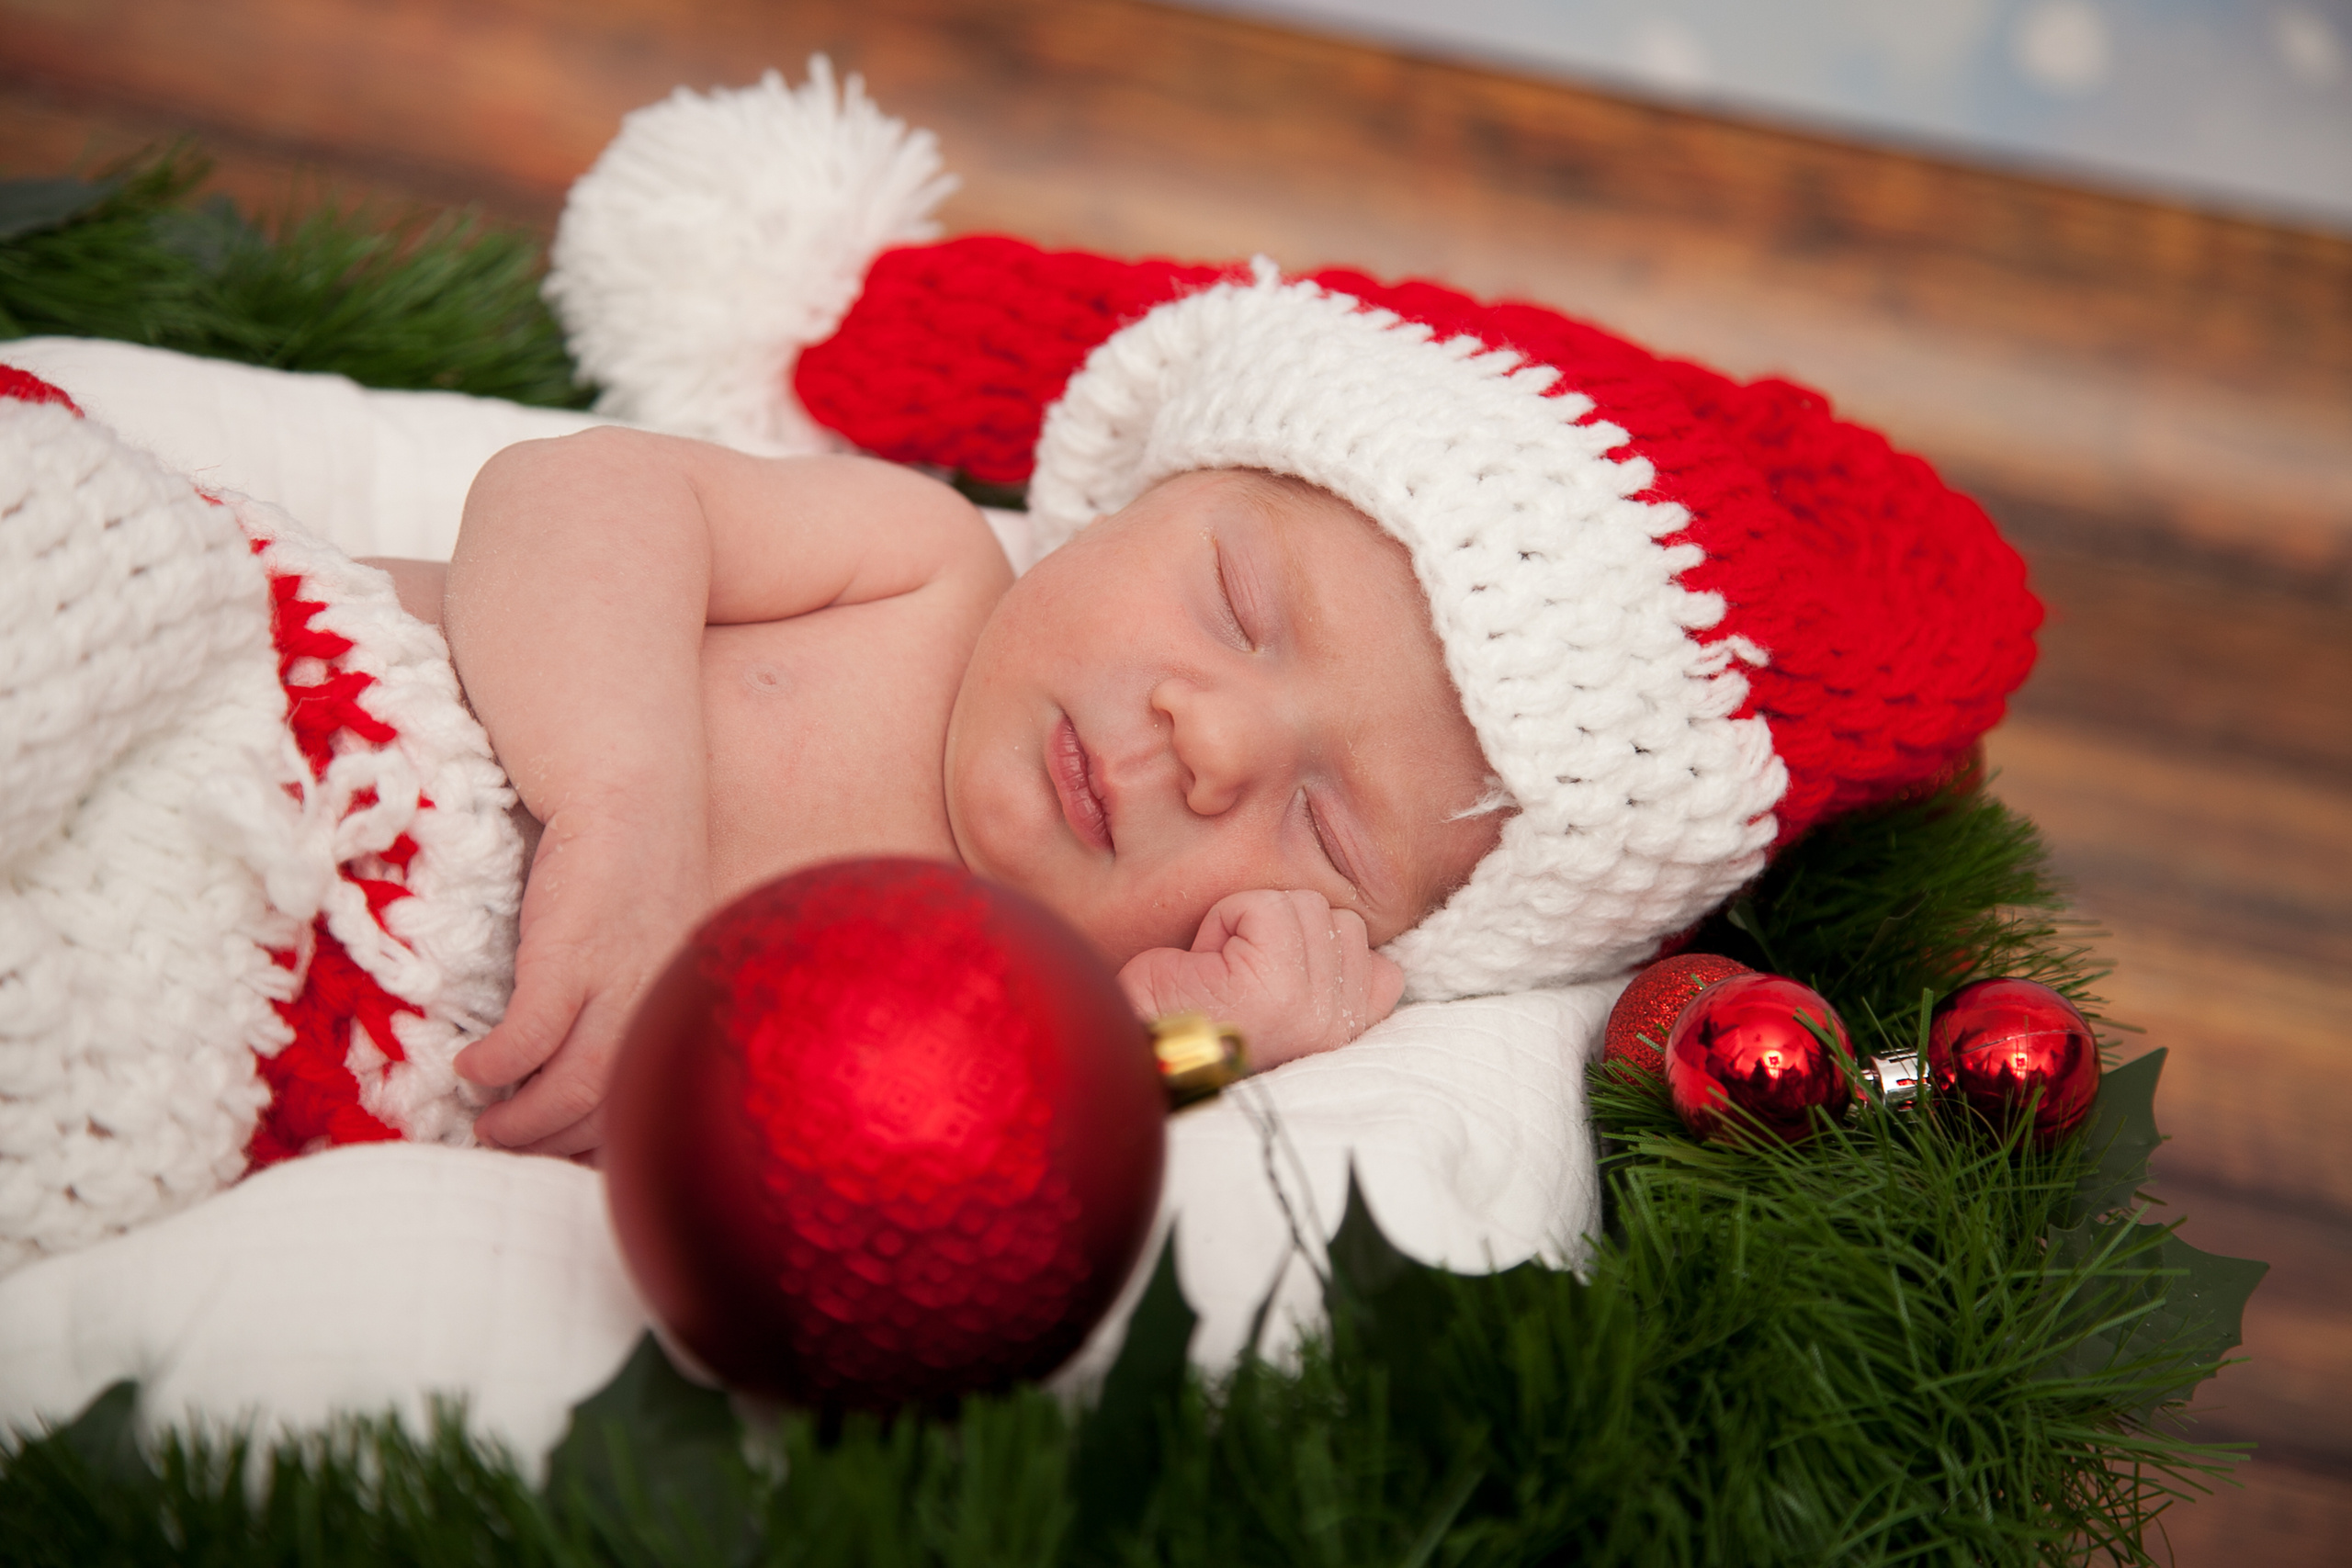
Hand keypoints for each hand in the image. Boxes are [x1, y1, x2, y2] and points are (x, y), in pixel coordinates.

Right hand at [455, 809, 707, 1157]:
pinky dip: (499, 1065)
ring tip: (489, 1128)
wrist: (626, 783)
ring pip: (576, 1085)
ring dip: (526, 1120)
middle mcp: (659, 997)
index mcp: (680, 999)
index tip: (570, 1158)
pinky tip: (473, 1068)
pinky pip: (531, 1036)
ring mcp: (618, 977)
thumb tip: (580, 1053)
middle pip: (614, 1102)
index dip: (610, 1137)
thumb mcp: (647, 939)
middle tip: (514, 1149)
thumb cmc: (630, 861)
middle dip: (559, 1143)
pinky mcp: (571, 952)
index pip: (652, 1090)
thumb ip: (629, 993)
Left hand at [1116, 889, 1405, 1070]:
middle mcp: (1340, 1026)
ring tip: (1221, 974)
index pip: (1377, 961)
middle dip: (1278, 933)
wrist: (1136, 1062)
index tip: (1263, 993)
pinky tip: (1205, 965)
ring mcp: (1310, 1007)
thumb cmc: (1193, 1035)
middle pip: (1336, 919)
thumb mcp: (1292, 1007)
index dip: (1307, 955)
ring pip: (1303, 905)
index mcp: (1351, 1034)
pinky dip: (1229, 918)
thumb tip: (1367, 951)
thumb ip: (1335, 977)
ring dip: (1254, 925)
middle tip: (1233, 980)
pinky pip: (1264, 906)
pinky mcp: (1272, 985)